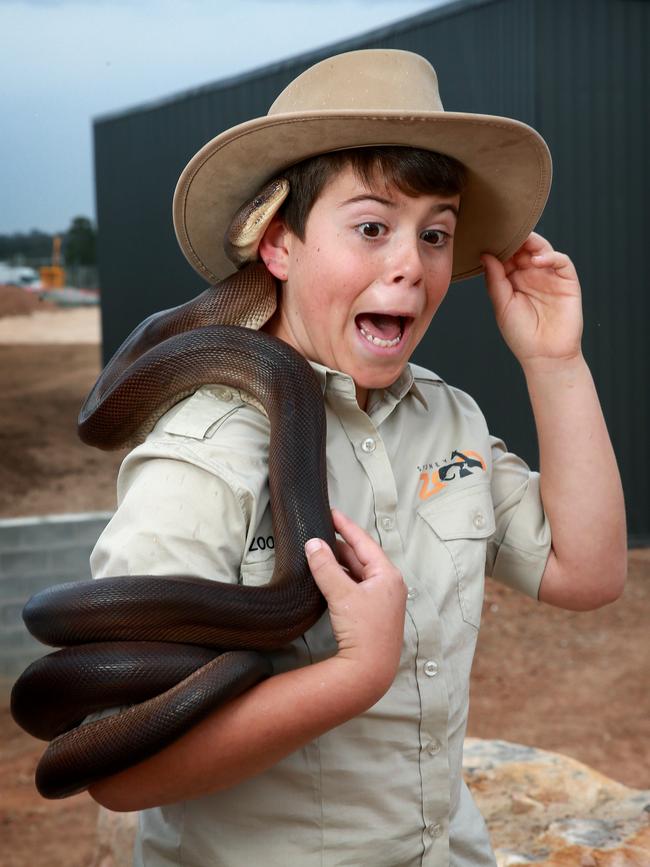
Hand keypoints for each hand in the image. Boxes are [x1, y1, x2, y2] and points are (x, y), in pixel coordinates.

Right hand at [305, 508, 405, 693]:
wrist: (370, 671)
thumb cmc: (363, 632)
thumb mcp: (341, 594)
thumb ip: (325, 567)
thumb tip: (313, 544)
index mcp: (388, 574)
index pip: (364, 542)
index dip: (346, 526)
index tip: (332, 513)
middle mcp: (389, 584)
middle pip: (361, 557)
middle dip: (340, 545)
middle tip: (319, 533)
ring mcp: (383, 600)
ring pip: (358, 573)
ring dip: (339, 564)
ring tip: (319, 552)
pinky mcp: (374, 613)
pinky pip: (356, 587)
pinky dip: (342, 579)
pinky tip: (327, 578)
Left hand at [481, 232, 583, 369]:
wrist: (544, 356)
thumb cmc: (521, 335)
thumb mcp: (502, 305)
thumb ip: (495, 280)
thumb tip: (485, 255)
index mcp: (513, 280)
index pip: (506, 255)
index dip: (498, 246)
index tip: (487, 238)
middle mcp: (531, 275)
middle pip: (524, 248)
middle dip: (514, 239)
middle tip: (504, 233)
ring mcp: (549, 276)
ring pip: (542, 249)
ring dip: (532, 243)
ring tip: (520, 242)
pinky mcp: (567, 281)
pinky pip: (561, 261)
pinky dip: (550, 256)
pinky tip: (537, 261)